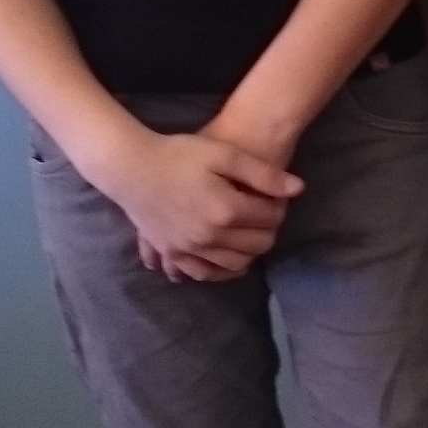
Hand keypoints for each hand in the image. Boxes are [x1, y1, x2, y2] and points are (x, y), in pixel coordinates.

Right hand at [95, 126, 299, 282]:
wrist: (129, 166)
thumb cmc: (178, 154)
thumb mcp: (224, 154)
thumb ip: (263, 174)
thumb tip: (298, 189)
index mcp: (226, 210)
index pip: (270, 219)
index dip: (279, 207)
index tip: (274, 197)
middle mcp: (209, 236)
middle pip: (257, 245)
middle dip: (268, 231)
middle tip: (264, 215)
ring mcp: (188, 248)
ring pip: (234, 264)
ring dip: (249, 253)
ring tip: (249, 234)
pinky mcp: (171, 252)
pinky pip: (202, 273)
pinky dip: (220, 271)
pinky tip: (228, 260)